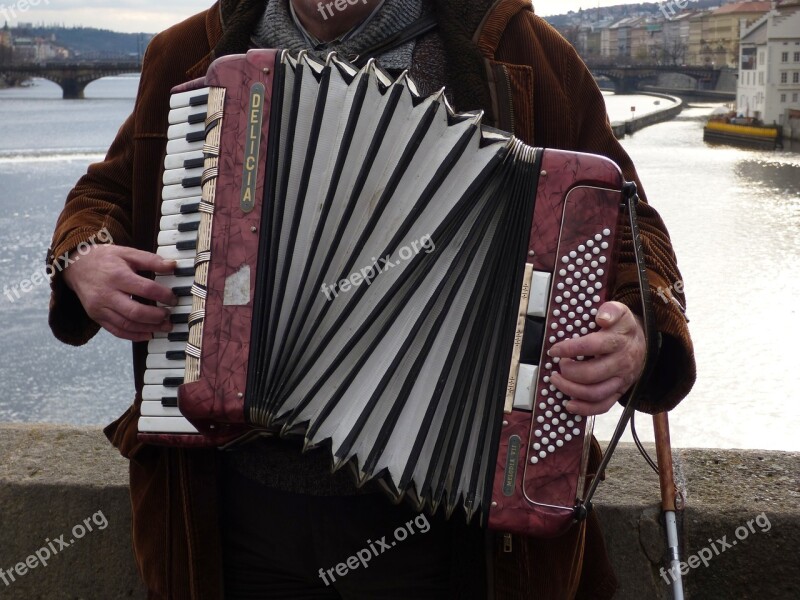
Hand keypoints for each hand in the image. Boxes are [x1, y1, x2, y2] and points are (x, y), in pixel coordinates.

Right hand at [62, 244, 176, 341]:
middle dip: (156, 316)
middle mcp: (107, 294)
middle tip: (169, 316)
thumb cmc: (104, 258)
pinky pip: (116, 331)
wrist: (75, 266)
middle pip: (136, 312)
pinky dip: (134, 336)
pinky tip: (148, 334)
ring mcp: (100, 308)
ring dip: (148, 328)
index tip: (173, 299)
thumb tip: (173, 265)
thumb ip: (151, 260)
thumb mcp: (127, 253)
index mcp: (117, 276)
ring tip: (164, 327)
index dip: (164, 296)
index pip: (146, 289)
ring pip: (127, 325)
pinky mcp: (96, 317)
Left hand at [548, 301, 644, 416]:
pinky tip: (569, 405)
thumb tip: (601, 317)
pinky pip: (603, 406)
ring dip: (571, 390)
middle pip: (592, 374)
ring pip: (596, 393)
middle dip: (569, 372)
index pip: (592, 346)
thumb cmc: (623, 327)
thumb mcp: (621, 311)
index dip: (570, 349)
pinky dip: (585, 409)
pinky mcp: (619, 392)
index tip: (554, 350)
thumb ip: (611, 310)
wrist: (645, 343)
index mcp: (618, 341)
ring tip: (556, 381)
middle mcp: (621, 363)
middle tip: (558, 365)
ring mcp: (621, 380)